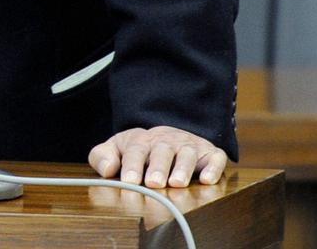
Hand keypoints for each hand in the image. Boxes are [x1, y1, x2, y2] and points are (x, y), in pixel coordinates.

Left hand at [88, 126, 227, 187]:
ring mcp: (189, 146)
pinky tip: (207, 179)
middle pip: (162, 150)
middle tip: (153, 183)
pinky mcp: (209, 153)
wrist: (167, 135)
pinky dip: (213, 167)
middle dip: (158, 166)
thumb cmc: (140, 149)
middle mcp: (166, 141)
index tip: (129, 180)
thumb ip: (102, 156)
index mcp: (142, 140)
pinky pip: (215, 157)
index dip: (132, 165)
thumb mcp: (116, 149)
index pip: (136, 150)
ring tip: (177, 183)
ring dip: (182, 168)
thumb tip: (108, 167)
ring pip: (187, 153)